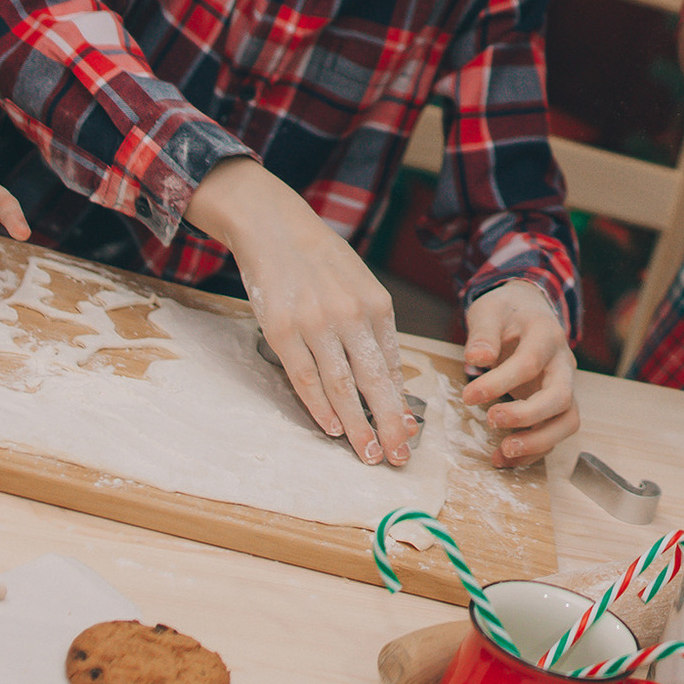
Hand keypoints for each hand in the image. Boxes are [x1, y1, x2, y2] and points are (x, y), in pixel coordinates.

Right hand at [189, 159, 414, 466]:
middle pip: (374, 381)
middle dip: (390, 424)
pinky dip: (319, 406)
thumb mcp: (359, 285)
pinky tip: (332, 429)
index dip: (400, 403)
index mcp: (376, 304)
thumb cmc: (320, 259)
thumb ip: (374, 328)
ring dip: (357, 425)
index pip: (391, 365)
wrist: (274, 226)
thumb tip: (389, 377)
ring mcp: (315, 323)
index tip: (410, 432)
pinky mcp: (282, 330)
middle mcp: (350, 315)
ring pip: (341, 386)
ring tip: (370, 454)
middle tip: (400, 457)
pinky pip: (305, 376)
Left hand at [460, 281, 578, 465]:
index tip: (469, 395)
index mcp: (547, 335)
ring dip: (538, 442)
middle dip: (527, 416)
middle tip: (491, 420)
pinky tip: (503, 458)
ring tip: (503, 452)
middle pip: (561, 397)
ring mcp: (564, 386)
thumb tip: (477, 358)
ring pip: (568, 421)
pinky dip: (532, 451)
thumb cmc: (508, 312)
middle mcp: (563, 364)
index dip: (501, 382)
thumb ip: (483, 333)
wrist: (528, 310)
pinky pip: (554, 433)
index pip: (530, 363)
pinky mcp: (555, 405)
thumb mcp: (490, 311)